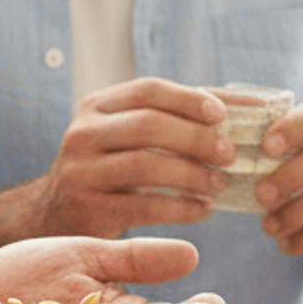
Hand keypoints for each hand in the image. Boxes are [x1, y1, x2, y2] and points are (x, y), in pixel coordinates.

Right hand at [34, 79, 235, 237]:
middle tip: (230, 154)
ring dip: (191, 174)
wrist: (55, 213)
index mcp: (96, 106)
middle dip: (195, 138)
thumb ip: (176, 117)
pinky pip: (142, 206)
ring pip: (144, 165)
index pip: (147, 90)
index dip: (188, 99)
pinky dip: (180, 208)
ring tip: (219, 184)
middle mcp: (83, 133)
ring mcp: (81, 171)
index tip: (222, 114)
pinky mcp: (88, 209)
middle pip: (147, 125)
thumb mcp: (128, 135)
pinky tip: (204, 210)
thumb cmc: (111, 168)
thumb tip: (247, 105)